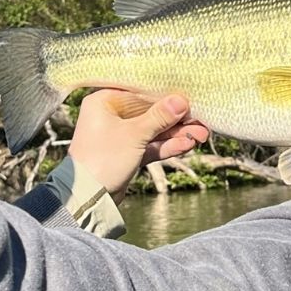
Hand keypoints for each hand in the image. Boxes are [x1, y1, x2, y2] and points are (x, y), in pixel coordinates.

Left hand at [68, 90, 208, 202]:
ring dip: (176, 133)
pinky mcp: (127, 153)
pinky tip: (187, 144)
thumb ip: (159, 117)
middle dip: (176, 118)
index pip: (140, 91)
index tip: (187, 96)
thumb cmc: (103, 159)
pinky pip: (150, 145)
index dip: (165, 94)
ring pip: (153, 130)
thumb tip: (181, 100)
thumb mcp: (135, 134)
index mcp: (104, 101)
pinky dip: (167, 145)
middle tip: (200, 119)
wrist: (88, 198)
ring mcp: (119, 135)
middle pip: (150, 111)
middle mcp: (111, 115)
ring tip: (202, 135)